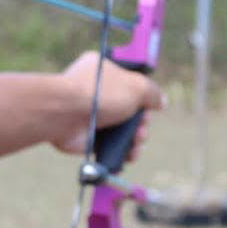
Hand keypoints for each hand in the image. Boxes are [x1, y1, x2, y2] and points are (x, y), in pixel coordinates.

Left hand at [49, 51, 164, 157]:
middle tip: (142, 129)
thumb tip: (161, 102)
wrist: (65, 115)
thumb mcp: (135, 86)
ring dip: (135, 140)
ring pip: (121, 130)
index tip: (149, 107)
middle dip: (141, 123)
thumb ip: (152, 93)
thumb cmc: (99, 94)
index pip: (129, 82)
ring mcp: (91, 115)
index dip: (142, 97)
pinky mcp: (88, 136)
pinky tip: (128, 156)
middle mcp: (97, 92)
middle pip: (129, 110)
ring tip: (136, 144)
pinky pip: (109, 146)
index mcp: (104, 71)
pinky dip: (121, 153)